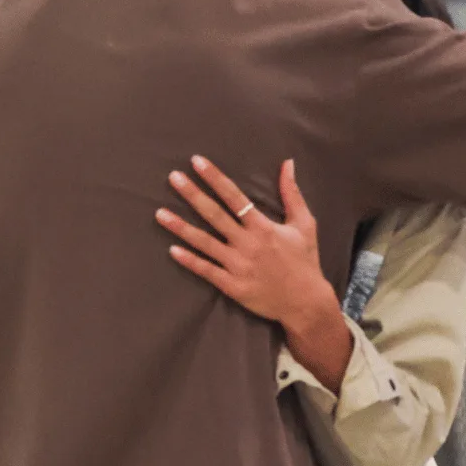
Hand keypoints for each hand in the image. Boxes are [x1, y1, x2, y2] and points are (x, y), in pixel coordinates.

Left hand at [156, 156, 334, 324]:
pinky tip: (171, 250)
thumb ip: (292, 194)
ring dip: (180, 227)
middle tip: (173, 177)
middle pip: (214, 215)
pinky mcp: (232, 286)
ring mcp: (238, 266)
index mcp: (263, 227)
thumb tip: (288, 163)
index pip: (234, 196)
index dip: (214, 178)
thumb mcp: (304, 224)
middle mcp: (248, 243)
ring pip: (204, 242)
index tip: (197, 162)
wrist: (305, 302)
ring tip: (159, 213)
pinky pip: (206, 271)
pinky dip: (189, 261)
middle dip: (193, 194)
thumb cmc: (304, 261)